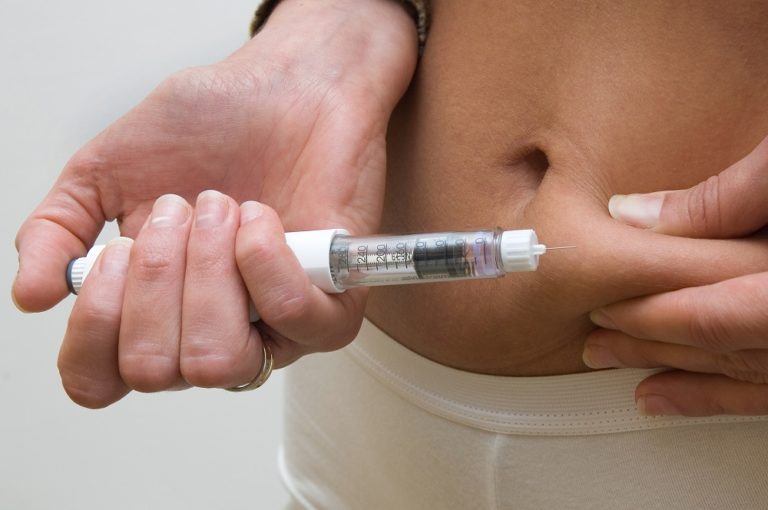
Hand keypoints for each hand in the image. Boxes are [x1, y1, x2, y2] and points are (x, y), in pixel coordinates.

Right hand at [13, 0, 417, 407]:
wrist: (289, 89)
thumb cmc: (211, 127)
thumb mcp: (107, 169)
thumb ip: (59, 230)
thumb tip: (34, 296)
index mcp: (154, 310)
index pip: (102, 379)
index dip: (92, 330)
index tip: (111, 255)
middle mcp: (210, 329)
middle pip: (155, 369)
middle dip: (156, 277)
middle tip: (178, 212)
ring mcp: (272, 327)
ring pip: (216, 361)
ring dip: (207, 271)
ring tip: (222, 210)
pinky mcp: (331, 308)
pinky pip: (293, 322)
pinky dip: (264, 261)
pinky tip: (261, 218)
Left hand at [583, 134, 767, 416]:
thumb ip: (734, 194)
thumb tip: (637, 214)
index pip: (722, 314)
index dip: (656, 315)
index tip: (606, 306)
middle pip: (731, 349)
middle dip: (657, 348)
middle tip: (597, 343)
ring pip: (756, 375)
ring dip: (691, 381)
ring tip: (634, 382)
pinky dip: (733, 395)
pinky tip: (692, 397)